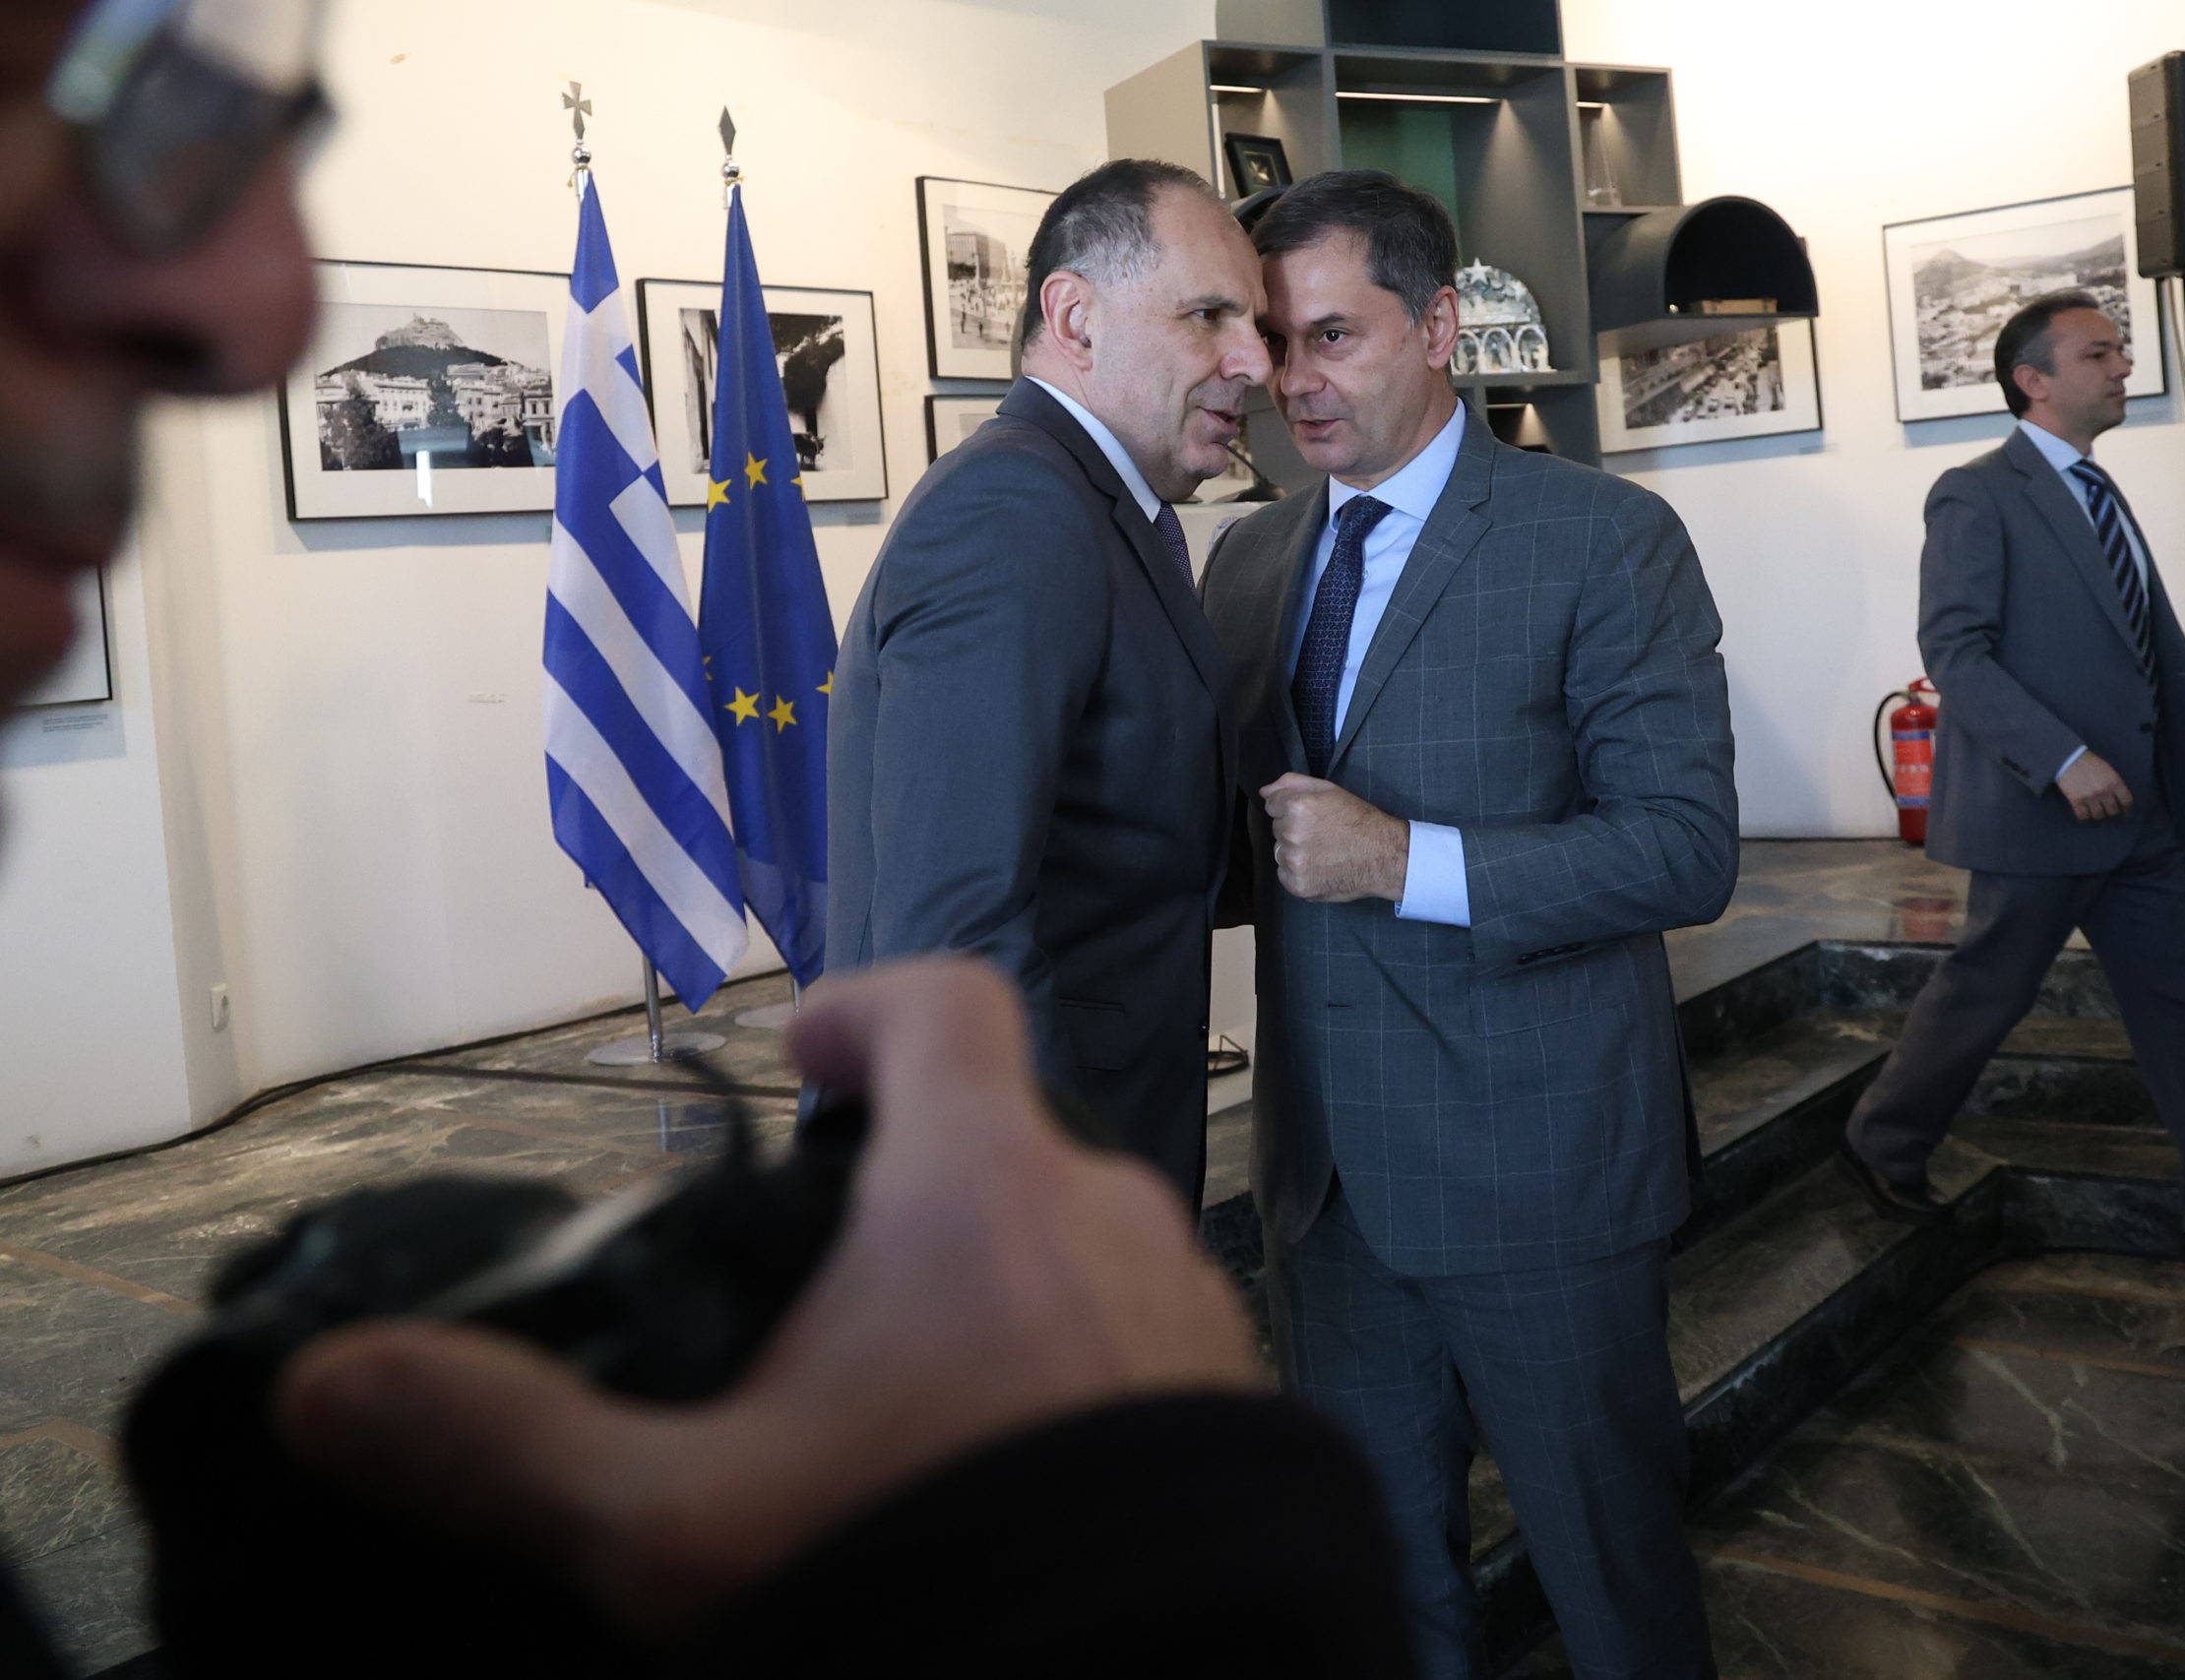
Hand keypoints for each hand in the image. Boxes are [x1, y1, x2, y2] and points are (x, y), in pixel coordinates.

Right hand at [272, 957, 1258, 1637]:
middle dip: (905, 1196)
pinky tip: (1004, 1480)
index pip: (945, 1004)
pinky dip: (1068, 1372)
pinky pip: (1139, 1341)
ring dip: (989, 1292)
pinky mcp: (1244, 1404)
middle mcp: (1110, 1217)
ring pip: (1072, 1249)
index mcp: (981, 1189)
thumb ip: (499, 1442)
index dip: (866, 1007)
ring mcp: (1191, 1308)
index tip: (806, 1057)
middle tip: (816, 1305)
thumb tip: (330, 1386)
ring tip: (901, 1415)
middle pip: (999, 1141)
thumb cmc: (933, 1583)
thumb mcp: (679, 1525)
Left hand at [1259, 773, 1408, 901]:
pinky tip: (1321, 868)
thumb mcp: (1330, 790)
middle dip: (1293, 830)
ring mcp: (1293, 862)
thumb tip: (1264, 791)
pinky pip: (1285, 875)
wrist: (1384, 856)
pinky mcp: (1297, 885)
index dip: (1292, 809)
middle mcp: (1291, 834)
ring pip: (1280, 852)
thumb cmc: (1359, 821)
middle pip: (1276, 829)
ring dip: (1295, 852)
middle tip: (1322, 834)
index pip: (1272, 805)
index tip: (1312, 816)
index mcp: (1297, 806)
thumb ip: (1292, 783)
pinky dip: (1298, 873)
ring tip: (1324, 852)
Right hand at [2056, 752, 2133, 821]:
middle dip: (2111, 812)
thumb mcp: (2108, 769)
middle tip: (2108, 810)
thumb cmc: (2089, 763)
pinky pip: (2083, 816)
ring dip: (2098, 814)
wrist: (2068, 759)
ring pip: (2098, 816)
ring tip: (2096, 811)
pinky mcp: (2076, 800)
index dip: (2127, 810)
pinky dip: (2085, 817)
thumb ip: (2115, 783)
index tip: (2124, 814)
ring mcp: (2090, 797)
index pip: (2126, 801)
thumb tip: (2118, 798)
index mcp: (2114, 781)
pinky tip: (2085, 814)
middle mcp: (2103, 791)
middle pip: (2113, 811)